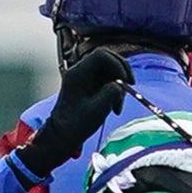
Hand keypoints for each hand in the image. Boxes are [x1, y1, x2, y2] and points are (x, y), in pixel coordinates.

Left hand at [19, 49, 132, 177]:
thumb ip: (112, 92)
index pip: (102, 55)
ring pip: (108, 71)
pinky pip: (106, 82)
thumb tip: (120, 85)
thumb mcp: (98, 109)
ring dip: (118, 85)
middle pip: (107, 59)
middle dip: (121, 72)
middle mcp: (79, 72)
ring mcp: (83, 79)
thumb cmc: (75, 125)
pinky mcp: (88, 88)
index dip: (118, 64)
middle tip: (131, 85)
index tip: (126, 81)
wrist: (61, 137)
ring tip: (118, 105)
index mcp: (78, 73)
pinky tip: (114, 107)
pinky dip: (114, 91)